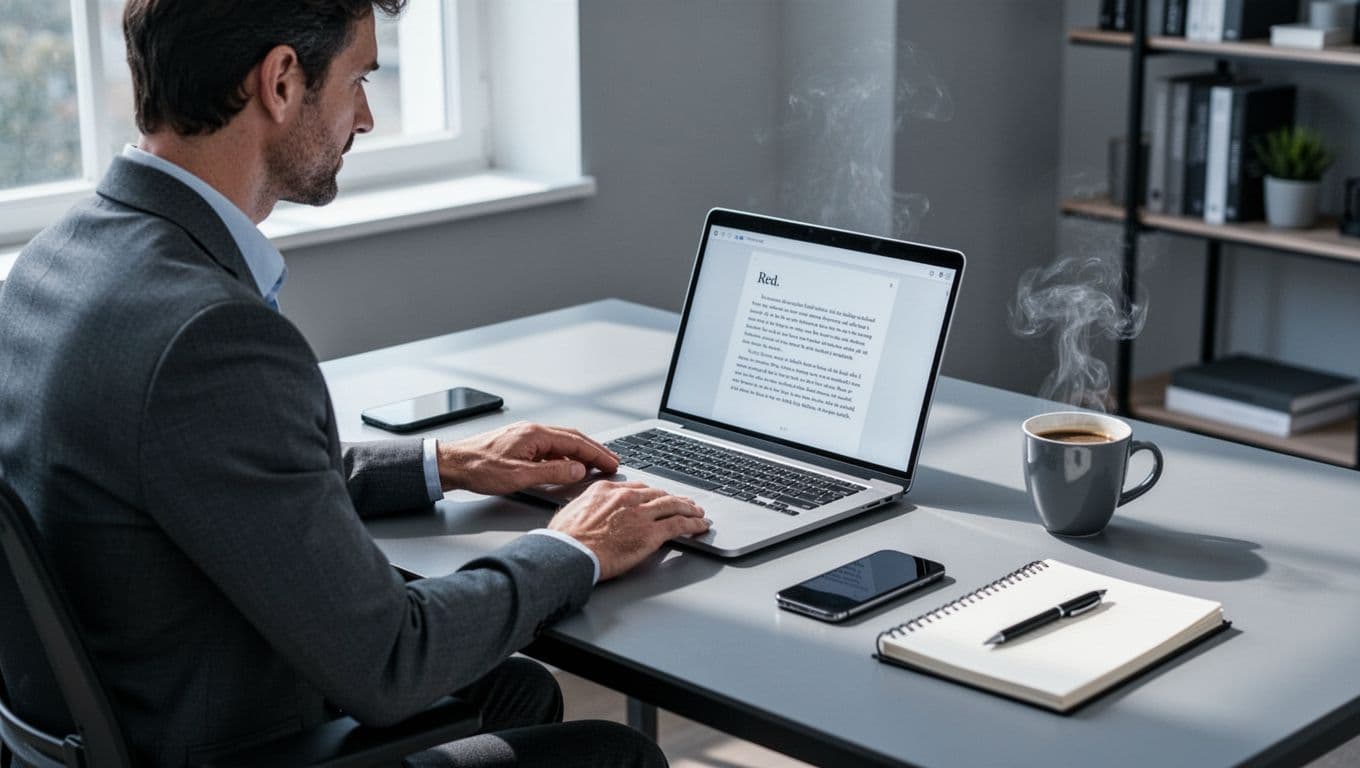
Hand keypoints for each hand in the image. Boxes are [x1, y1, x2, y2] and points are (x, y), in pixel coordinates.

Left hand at [436, 421, 618, 494]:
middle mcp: (532, 430)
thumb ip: (552, 473)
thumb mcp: (519, 476)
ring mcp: (525, 436)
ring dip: (580, 453)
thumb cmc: (478, 468)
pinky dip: (564, 456)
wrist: (451, 464)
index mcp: (535, 434)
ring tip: (594, 465)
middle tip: (611, 462)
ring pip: (561, 443)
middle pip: (572, 438)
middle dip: (594, 450)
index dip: (597, 453)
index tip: (612, 462)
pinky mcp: (518, 444)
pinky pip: (549, 448)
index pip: (576, 442)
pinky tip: (567, 466)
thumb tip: (578, 470)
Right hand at [549, 481, 709, 580]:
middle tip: (684, 503)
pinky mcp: (651, 533)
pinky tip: (700, 525)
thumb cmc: (564, 540)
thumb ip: (587, 507)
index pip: (637, 487)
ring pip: (673, 506)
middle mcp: (627, 498)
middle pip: (658, 494)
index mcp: (606, 490)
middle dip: (674, 499)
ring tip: (698, 512)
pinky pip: (679, 524)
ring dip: (689, 508)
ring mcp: (641, 514)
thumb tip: (588, 513)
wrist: (568, 553)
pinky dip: (693, 524)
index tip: (658, 496)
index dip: (652, 493)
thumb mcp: (571, 512)